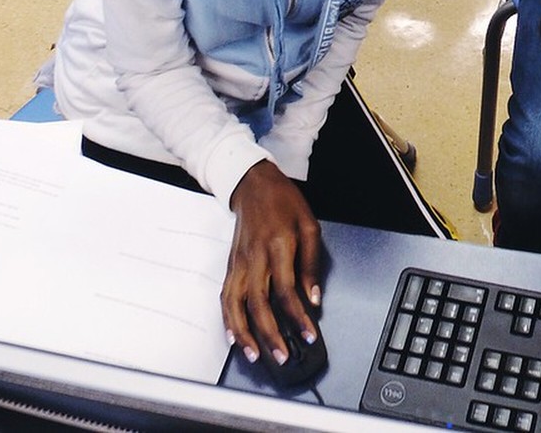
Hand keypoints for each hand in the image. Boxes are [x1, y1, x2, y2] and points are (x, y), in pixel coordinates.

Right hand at [221, 161, 321, 366]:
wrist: (253, 184)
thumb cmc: (284, 203)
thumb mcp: (309, 226)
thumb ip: (312, 264)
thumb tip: (314, 298)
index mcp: (278, 245)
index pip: (287, 290)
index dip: (298, 317)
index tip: (309, 334)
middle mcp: (255, 257)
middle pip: (259, 303)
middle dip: (270, 334)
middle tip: (282, 355)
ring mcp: (239, 263)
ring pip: (235, 304)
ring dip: (243, 333)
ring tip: (253, 355)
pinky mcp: (230, 265)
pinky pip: (225, 296)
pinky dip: (227, 319)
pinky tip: (233, 335)